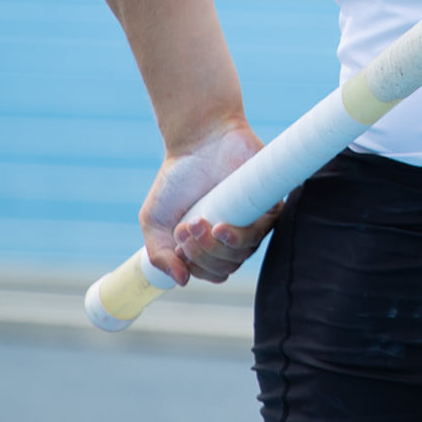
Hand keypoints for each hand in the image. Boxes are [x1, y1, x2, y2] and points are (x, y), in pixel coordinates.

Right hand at [139, 119, 281, 284]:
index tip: (179, 245)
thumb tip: (181, 281)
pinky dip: (238, 237)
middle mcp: (234, 236)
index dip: (196, 267)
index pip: (213, 273)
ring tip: (197, 222)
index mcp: (212, 244)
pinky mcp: (267, 204)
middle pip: (227, 266)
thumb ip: (159, 255)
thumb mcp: (154, 221)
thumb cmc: (176, 179)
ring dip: (214, 246)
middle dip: (201, 254)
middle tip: (186, 228)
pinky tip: (220, 227)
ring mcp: (252, 220)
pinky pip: (261, 232)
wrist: (198, 140)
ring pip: (242, 254)